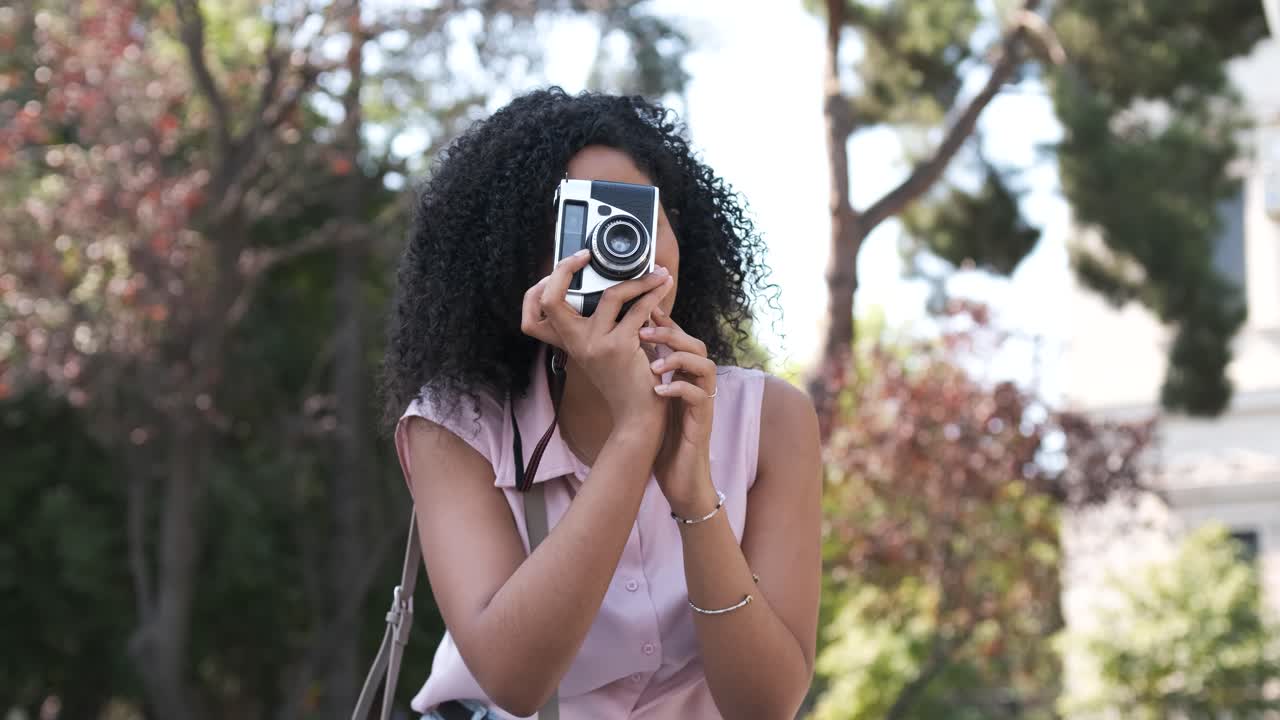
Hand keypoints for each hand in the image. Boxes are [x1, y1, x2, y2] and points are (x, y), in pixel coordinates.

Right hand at [521, 250, 673, 423]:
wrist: (637, 413)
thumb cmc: (626, 377)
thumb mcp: (604, 348)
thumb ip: (600, 321)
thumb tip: (616, 281)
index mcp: (568, 342)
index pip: (533, 314)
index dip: (539, 288)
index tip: (567, 265)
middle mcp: (574, 343)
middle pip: (551, 300)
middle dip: (564, 269)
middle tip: (587, 255)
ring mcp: (594, 345)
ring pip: (610, 295)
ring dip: (638, 280)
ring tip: (658, 274)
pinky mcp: (618, 347)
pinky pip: (638, 310)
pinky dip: (654, 295)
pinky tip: (663, 288)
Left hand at [640, 308, 718, 515]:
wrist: (679, 479)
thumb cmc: (663, 440)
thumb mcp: (650, 403)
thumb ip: (644, 377)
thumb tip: (619, 352)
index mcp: (684, 378)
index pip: (680, 340)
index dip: (664, 323)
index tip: (641, 311)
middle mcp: (697, 386)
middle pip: (696, 345)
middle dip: (671, 334)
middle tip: (643, 333)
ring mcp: (703, 403)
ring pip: (705, 366)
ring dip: (678, 359)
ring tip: (652, 365)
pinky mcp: (703, 423)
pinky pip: (700, 398)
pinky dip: (680, 390)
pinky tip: (658, 392)